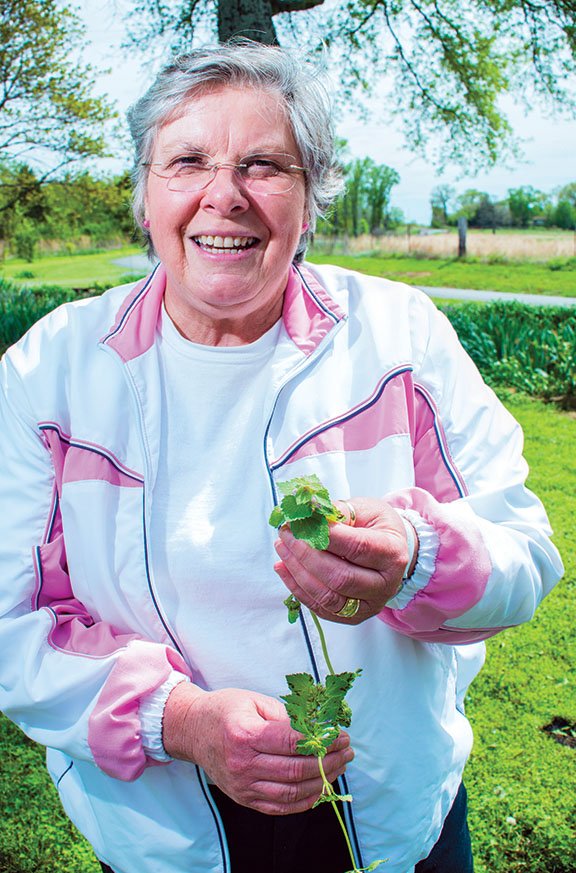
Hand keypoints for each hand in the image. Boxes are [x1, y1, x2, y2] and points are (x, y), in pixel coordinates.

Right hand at [162, 682, 353, 813]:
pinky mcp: (243, 798)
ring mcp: (242, 785)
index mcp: (245, 735)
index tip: (341, 735)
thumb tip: (318, 729)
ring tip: (338, 768)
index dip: (322, 741)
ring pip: (291, 793)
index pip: (292, 743)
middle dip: (328, 761)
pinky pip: (279, 807)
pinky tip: (320, 788)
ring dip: (321, 782)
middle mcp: (243, 764)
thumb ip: (286, 716)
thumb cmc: (225, 710)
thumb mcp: (255, 701)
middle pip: (295, 770)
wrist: (192, 730)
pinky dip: (304, 801)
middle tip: (347, 751)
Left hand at [273, 497, 416, 623]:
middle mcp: (385, 584)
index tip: (300, 523)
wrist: (390, 551)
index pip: (357, 547)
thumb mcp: (365, 509)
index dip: (325, 536)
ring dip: (297, 572)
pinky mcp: (353, 616)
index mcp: (391, 553)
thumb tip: (308, 511)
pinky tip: (284, 568)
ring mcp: (369, 604)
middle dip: (306, 555)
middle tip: (286, 535)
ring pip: (328, 596)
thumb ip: (338, 511)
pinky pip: (320, 607)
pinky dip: (297, 588)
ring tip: (282, 549)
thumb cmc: (377, 527)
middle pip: (340, 577)